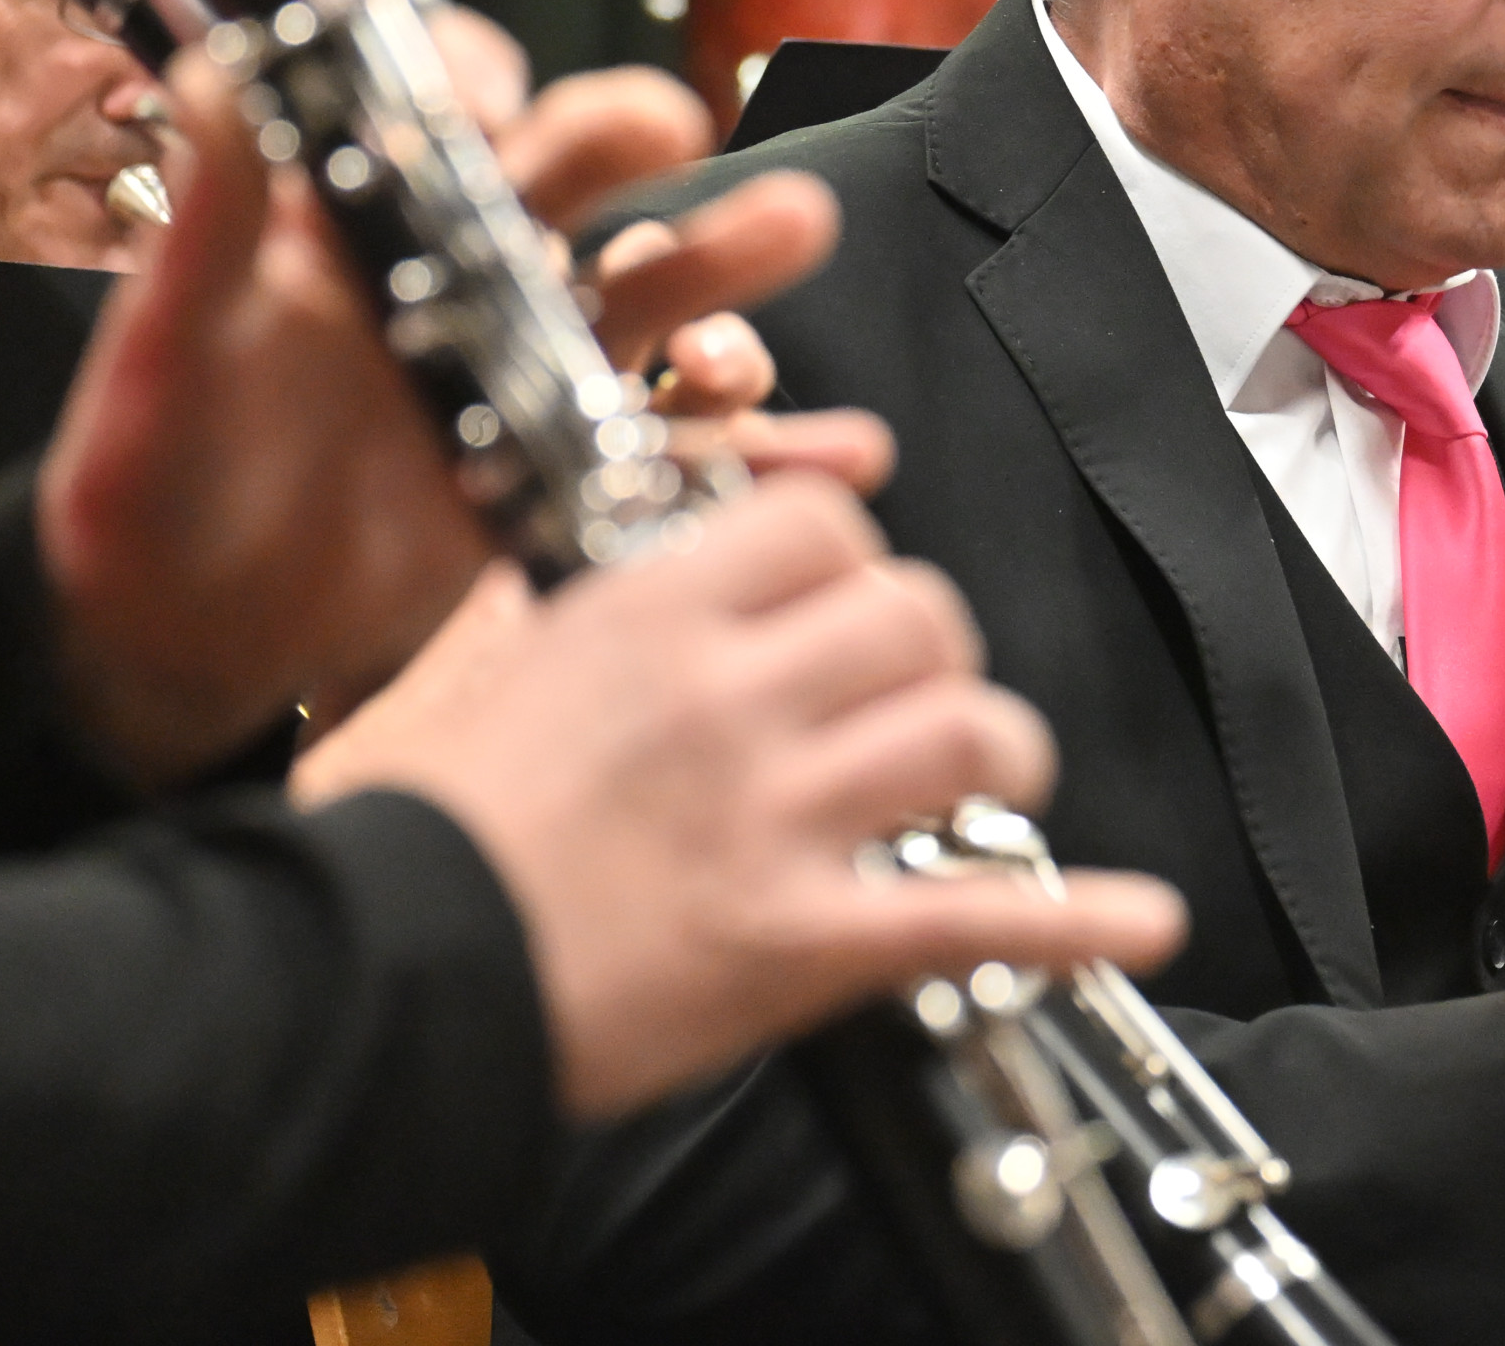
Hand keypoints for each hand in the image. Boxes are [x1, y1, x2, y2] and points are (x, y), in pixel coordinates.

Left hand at [38, 47, 855, 787]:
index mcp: (356, 225)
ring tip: (788, 238)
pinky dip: (762, 451)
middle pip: (573, 180)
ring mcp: (519, 370)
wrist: (177, 645)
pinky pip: (676, 444)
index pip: (437, 106)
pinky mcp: (559, 466)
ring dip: (726, 261)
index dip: (483, 83)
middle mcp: (454, 277)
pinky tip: (832, 451)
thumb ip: (205, 223)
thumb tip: (209, 72)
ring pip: (648, 291)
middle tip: (684, 131)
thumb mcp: (165, 351)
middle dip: (636, 141)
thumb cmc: (144, 489)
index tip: (505, 101)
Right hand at [294, 474, 1188, 1118]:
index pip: (824, 525)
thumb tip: (628, 555)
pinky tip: (1139, 917)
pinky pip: (975, 914)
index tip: (850, 596)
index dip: (858, 557)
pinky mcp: (799, 942)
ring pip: (965, 733)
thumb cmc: (402, 832)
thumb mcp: (464, 669)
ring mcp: (772, 819)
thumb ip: (563, 601)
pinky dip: (1078, 919)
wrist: (366, 980)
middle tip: (919, 694)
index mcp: (647, 617)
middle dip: (938, 653)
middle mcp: (727, 698)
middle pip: (918, 617)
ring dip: (1000, 754)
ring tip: (991, 777)